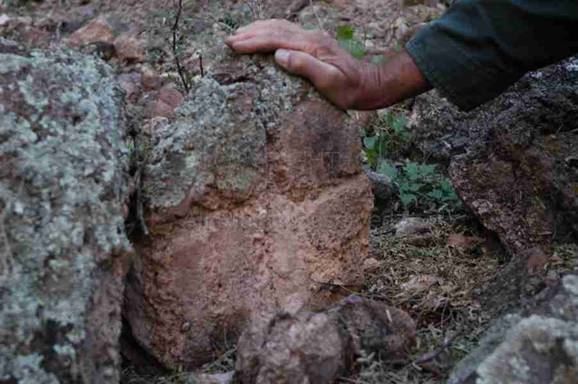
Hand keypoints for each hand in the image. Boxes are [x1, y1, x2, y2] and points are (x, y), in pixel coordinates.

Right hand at [225, 19, 373, 109]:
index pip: (276, 39)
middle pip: (274, 28)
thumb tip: (279, 55)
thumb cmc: (350, 90)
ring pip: (280, 26)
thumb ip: (305, 66)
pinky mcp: (314, 43)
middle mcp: (311, 37)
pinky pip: (287, 31)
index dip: (253, 42)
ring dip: (258, 29)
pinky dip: (270, 30)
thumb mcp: (330, 82)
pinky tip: (263, 34)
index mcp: (312, 45)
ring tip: (239, 34)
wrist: (369, 85)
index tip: (234, 45)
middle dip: (250, 33)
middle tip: (228, 40)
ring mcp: (313, 38)